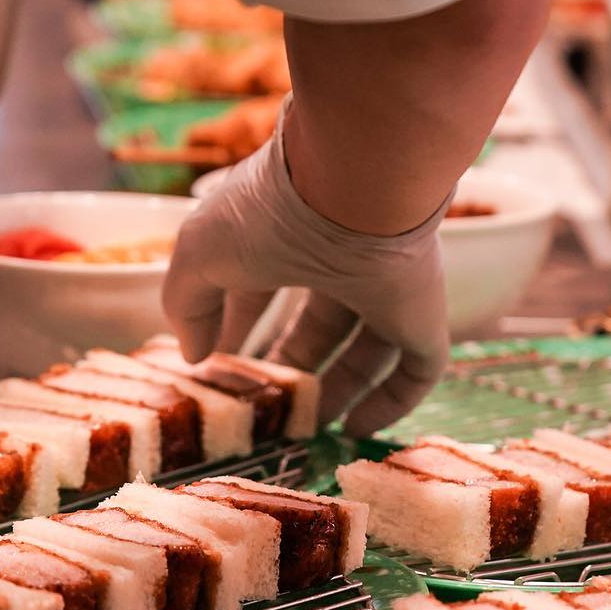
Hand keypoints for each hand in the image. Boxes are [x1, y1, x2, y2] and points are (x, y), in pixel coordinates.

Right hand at [162, 99, 450, 435]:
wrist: (355, 180)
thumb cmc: (269, 210)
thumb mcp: (200, 253)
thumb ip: (186, 302)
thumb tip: (193, 353)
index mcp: (290, 232)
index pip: (266, 284)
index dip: (242, 324)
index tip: (223, 364)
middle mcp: (342, 257)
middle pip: (323, 321)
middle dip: (296, 363)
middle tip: (272, 404)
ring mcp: (389, 285)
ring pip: (369, 347)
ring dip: (341, 389)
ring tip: (314, 427)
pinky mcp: (424, 311)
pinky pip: (416, 368)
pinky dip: (392, 401)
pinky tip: (360, 428)